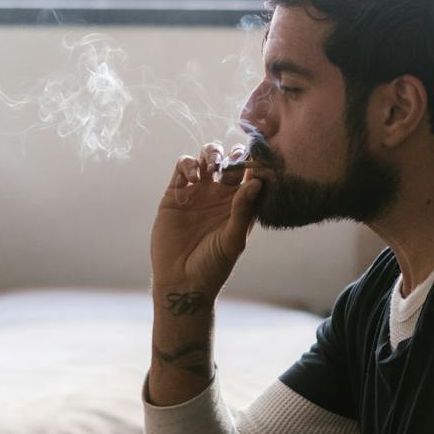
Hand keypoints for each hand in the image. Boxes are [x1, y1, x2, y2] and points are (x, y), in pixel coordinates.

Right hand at [151, 142, 269, 304]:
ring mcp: (198, 192)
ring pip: (207, 157)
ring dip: (211, 153)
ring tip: (212, 166)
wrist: (181, 280)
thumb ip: (243, 211)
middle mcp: (220, 195)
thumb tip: (256, 182)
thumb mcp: (233, 240)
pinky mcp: (176, 194)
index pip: (252, 174)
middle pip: (231, 160)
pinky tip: (192, 178)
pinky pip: (182, 167)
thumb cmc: (213, 265)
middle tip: (232, 163)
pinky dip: (188, 164)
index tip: (258, 159)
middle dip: (233, 154)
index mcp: (240, 204)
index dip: (256, 163)